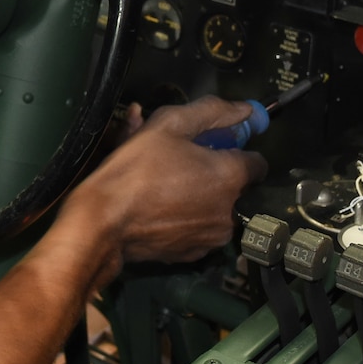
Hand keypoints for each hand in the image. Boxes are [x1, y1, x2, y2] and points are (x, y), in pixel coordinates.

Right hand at [64, 96, 265, 273]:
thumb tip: (245, 109)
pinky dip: (187, 219)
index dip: (235, 150)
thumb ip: (212, 112)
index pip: (257, 162)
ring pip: (216, 209)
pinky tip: (161, 209)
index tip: (212, 147)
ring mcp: (212, 237)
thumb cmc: (137, 168)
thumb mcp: (169, 124)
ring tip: (166, 187)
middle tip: (180, 164)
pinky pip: (198, 229)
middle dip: (215, 174)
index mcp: (231, 177)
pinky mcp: (193, 254)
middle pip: (235, 186)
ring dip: (201, 197)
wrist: (104, 221)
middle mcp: (230, 210)